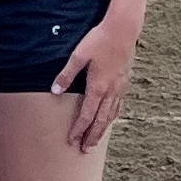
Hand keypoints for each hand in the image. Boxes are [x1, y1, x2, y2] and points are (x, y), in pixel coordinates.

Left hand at [52, 9, 138, 151]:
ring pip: (110, 115)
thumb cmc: (99, 40)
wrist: (123, 30)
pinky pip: (118, 105)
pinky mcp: (125, 82)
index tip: (72, 141)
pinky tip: (109, 118)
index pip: (86, 115)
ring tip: (96, 140)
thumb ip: (66, 75)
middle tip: (84, 150)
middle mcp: (111, 91)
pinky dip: (112, 116)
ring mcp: (120, 87)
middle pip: (100, 121)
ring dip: (102, 129)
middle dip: (91, 137)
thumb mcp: (78, 55)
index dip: (78, 130)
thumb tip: (55, 91)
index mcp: (97, 87)